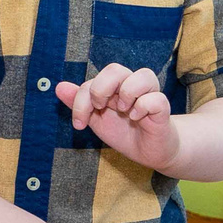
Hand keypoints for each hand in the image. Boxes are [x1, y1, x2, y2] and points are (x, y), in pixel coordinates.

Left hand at [56, 65, 180, 170]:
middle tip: (101, 108)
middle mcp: (132, 85)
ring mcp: (149, 95)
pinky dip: (142, 107)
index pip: (92, 81)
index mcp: (113, 87)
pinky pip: (155, 98)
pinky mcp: (162, 108)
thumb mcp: (97, 120)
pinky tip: (136, 118)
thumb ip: (79, 104)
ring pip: (143, 74)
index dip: (80, 101)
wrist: (147, 152)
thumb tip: (59, 86)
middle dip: (100, 90)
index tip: (79, 124)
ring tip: (124, 111)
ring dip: (126, 94)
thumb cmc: (123, 132)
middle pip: (115, 69)